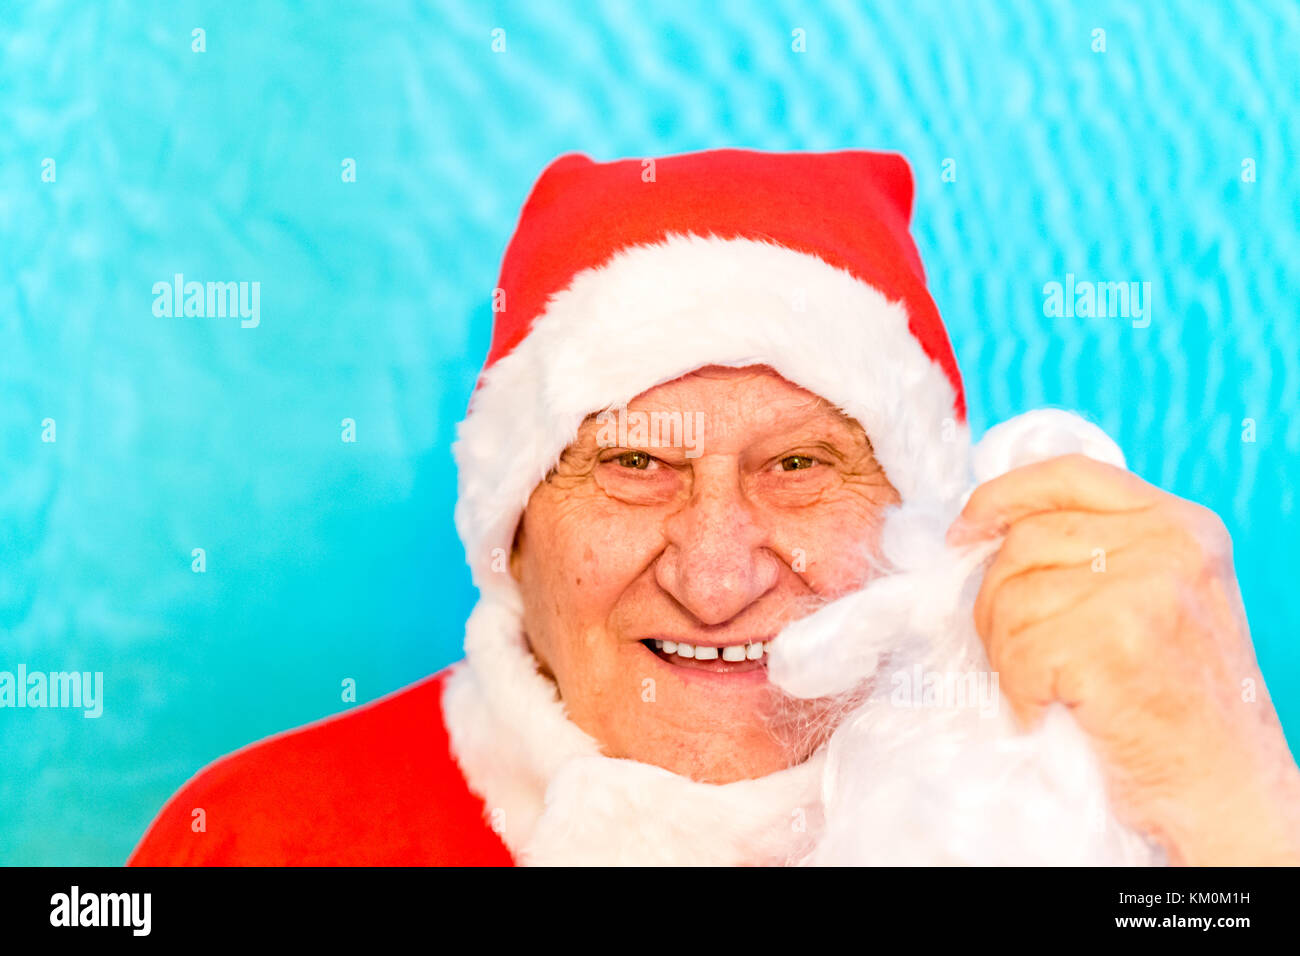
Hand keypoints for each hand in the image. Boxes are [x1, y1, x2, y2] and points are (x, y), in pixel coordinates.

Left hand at [948, 454, 1299, 864]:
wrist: (1227, 789)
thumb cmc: (1181, 703)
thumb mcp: (1162, 598)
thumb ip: (1100, 550)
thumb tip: (988, 528)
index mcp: (1179, 524)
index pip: (1067, 473)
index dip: (1002, 496)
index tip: (965, 530)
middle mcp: (1167, 545)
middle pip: (1023, 540)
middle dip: (997, 599)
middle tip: (1019, 654)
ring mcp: (1142, 590)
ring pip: (1009, 596)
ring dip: (1004, 651)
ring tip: (1041, 685)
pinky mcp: (1112, 641)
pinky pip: (1015, 651)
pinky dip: (1017, 691)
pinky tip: (1045, 709)